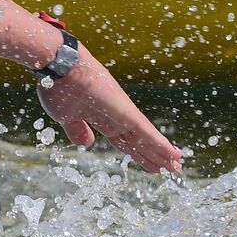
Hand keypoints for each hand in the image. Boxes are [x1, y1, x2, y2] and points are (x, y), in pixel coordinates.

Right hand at [36, 45, 181, 172]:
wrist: (60, 68)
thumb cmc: (59, 88)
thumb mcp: (67, 117)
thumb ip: (78, 130)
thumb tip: (87, 144)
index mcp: (102, 118)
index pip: (124, 141)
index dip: (136, 153)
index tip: (148, 163)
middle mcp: (116, 116)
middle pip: (139, 141)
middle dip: (154, 155)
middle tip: (171, 167)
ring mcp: (123, 113)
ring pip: (147, 138)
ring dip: (163, 152)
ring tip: (177, 165)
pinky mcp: (127, 113)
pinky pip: (147, 133)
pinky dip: (161, 145)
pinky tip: (174, 154)